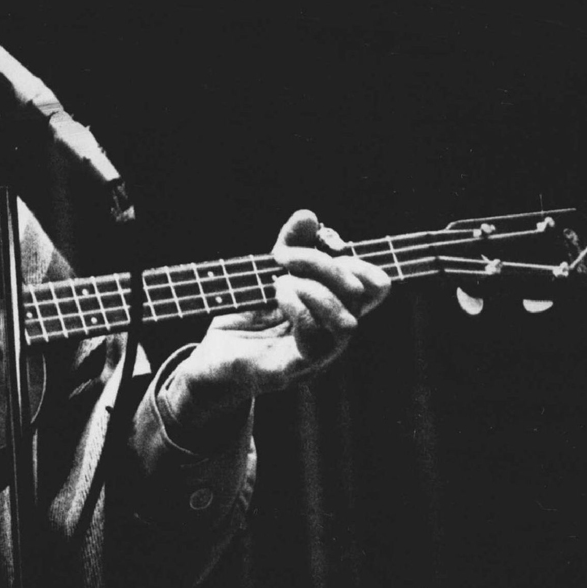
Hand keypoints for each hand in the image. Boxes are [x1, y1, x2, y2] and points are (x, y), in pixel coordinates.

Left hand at [163, 210, 391, 439]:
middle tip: (283, 258)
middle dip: (322, 263)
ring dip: (312, 290)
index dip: (354, 257)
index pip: (375, 285)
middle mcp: (333, 335)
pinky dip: (297, 308)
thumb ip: (289, 246)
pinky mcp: (290, 371)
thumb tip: (308, 216)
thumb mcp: (265, 272)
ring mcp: (316, 357)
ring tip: (280, 283)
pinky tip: (276, 296)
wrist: (211, 358)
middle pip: (360, 294)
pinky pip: (314, 341)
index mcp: (334, 311)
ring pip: (347, 323)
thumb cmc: (243, 315)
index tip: (318, 245)